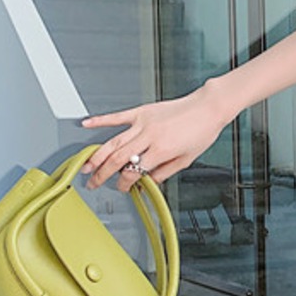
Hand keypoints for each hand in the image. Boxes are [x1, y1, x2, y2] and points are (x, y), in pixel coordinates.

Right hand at [79, 83, 228, 191]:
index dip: (124, 183)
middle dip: (103, 173)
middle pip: (118, 158)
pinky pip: (117, 117)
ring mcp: (144, 122)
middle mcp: (150, 136)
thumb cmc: (201, 132)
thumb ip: (164, 172)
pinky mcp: (142, 111)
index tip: (122, 188)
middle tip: (93, 183)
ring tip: (86, 166)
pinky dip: (100, 120)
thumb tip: (147, 182)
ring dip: (97, 155)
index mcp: (162, 150)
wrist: (208, 107)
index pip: (134, 171)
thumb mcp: (186, 160)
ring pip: (114, 141)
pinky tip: (86, 124)